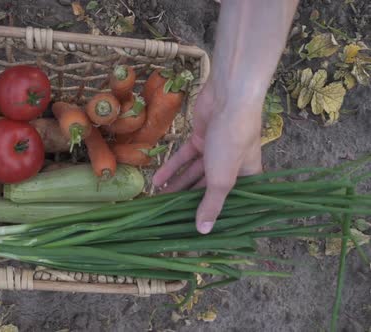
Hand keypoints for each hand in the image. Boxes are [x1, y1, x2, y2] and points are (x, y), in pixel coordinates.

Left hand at [152, 80, 262, 233]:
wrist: (228, 97)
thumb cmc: (232, 139)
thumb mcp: (221, 178)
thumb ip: (211, 204)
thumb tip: (204, 230)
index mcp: (245, 177)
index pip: (227, 202)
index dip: (212, 214)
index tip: (195, 229)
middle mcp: (231, 165)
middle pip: (206, 188)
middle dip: (188, 201)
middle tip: (169, 216)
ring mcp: (214, 150)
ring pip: (192, 173)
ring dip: (176, 185)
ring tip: (158, 202)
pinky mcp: (199, 137)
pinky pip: (183, 157)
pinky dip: (171, 168)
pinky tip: (156, 181)